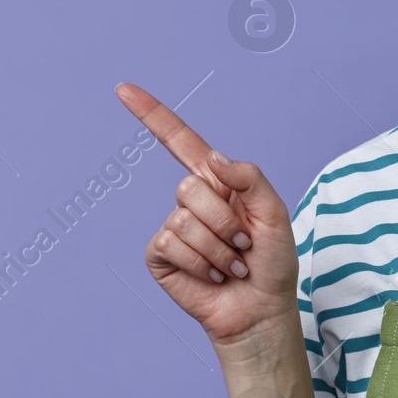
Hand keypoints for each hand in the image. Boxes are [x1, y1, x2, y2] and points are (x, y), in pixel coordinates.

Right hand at [115, 82, 297, 347]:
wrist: (261, 308)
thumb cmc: (272, 262)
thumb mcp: (274, 214)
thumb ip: (250, 179)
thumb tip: (213, 160)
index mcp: (217, 182)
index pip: (180, 141)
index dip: (152, 115)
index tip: (123, 89)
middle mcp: (192, 201)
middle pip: (190, 187)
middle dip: (224, 220)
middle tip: (243, 243)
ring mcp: (173, 227)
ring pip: (183, 219)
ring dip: (217, 248)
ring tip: (231, 264)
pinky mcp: (161, 256)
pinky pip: (171, 243)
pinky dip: (199, 262)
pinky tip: (211, 276)